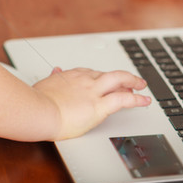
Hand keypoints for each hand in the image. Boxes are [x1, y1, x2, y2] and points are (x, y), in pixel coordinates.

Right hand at [34, 67, 149, 140]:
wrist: (38, 111)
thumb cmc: (37, 102)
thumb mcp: (45, 84)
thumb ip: (53, 78)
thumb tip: (56, 71)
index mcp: (71, 76)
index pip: (91, 73)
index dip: (101, 77)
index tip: (105, 81)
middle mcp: (84, 80)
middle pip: (108, 75)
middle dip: (121, 77)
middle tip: (131, 81)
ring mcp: (93, 92)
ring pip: (119, 80)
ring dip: (133, 81)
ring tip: (142, 85)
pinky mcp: (99, 107)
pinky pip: (123, 99)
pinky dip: (137, 99)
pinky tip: (145, 100)